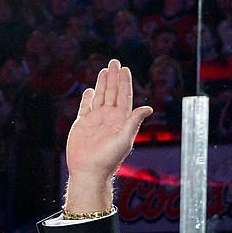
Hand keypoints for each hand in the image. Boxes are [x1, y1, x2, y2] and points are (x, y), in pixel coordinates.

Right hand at [65, 59, 152, 212]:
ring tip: (105, 69)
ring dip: (102, 83)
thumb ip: (134, 121)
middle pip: (112, 93)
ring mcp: (96, 120)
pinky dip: (88, 97)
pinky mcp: (83, 123)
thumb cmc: (108, 158)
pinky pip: (86, 106)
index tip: (124, 69)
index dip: (124, 83)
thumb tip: (148, 107)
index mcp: (121, 120)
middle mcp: (109, 118)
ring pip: (100, 96)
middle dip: (114, 77)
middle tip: (115, 62)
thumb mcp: (125, 139)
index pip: (124, 97)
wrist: (89, 170)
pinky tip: (90, 89)